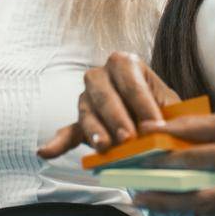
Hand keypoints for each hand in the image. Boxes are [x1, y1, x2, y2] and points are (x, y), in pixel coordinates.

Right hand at [37, 51, 180, 157]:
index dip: (143, 103)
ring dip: (95, 130)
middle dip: (117, 117)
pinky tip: (45, 152)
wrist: (150, 118)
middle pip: (105, 94)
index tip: (155, 125)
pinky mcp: (80, 122)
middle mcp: (101, 76)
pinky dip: (57, 143)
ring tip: (103, 146)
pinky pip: (67, 132)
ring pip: (87, 112)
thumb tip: (161, 129)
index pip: (131, 81)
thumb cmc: (160, 107)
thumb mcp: (169, 104)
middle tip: (129, 138)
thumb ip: (168, 113)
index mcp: (125, 63)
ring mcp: (87, 99)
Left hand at [133, 111, 214, 215]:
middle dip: (166, 196)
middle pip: (204, 193)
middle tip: (138, 194)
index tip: (142, 154)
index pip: (202, 150)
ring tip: (157, 201)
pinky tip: (195, 204)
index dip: (168, 155)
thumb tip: (167, 131)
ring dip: (183, 207)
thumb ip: (209, 128)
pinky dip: (213, 210)